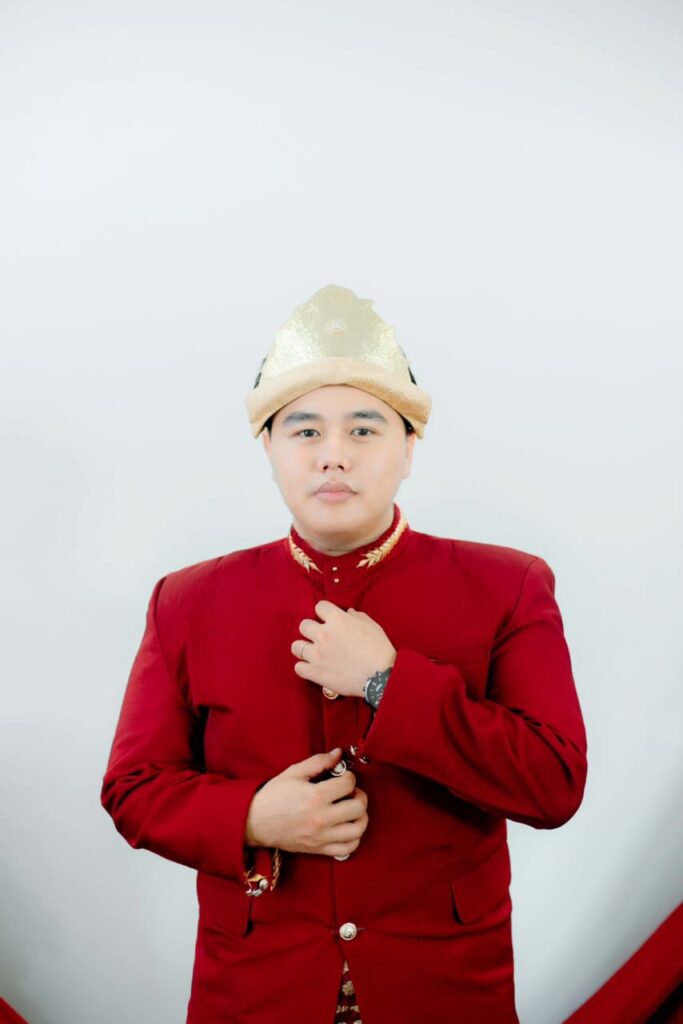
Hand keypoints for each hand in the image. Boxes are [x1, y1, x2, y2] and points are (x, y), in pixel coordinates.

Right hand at [244, 749, 368, 857]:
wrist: (254, 822)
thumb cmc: (273, 796)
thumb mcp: (294, 772)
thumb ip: (319, 761)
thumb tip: (338, 754)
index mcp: (315, 796)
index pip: (349, 783)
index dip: (349, 776)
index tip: (342, 777)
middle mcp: (321, 818)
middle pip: (358, 807)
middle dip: (359, 795)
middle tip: (349, 792)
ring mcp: (321, 836)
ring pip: (358, 830)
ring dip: (360, 817)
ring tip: (351, 809)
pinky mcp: (319, 849)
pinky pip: (348, 849)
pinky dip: (354, 838)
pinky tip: (347, 826)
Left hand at [291, 600, 396, 696]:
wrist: (380, 677)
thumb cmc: (379, 650)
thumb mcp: (372, 626)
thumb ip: (357, 617)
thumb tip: (349, 612)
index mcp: (337, 619)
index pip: (319, 606)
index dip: (324, 612)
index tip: (328, 619)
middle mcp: (323, 634)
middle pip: (303, 625)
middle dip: (312, 629)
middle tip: (321, 637)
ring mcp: (317, 654)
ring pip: (296, 646)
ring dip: (304, 648)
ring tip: (313, 653)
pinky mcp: (315, 672)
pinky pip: (298, 667)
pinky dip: (304, 667)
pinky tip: (313, 668)